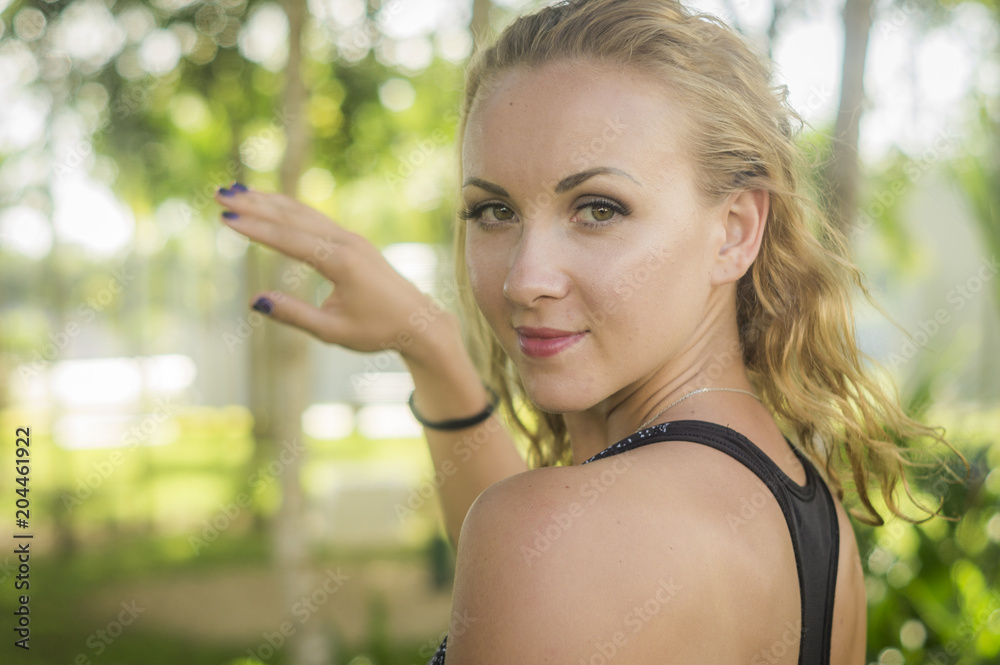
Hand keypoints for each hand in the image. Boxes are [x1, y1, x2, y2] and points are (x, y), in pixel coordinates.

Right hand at [214, 183, 447, 358]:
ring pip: (303, 213)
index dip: (255, 229)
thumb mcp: (332, 331)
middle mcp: (346, 242)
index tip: (225, 217)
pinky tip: (269, 204)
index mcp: (340, 262)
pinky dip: (288, 209)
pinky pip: (314, 218)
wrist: (418, 322)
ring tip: (235, 191)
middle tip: (217, 194)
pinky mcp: (352, 241)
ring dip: (268, 201)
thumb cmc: (377, 331)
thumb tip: (255, 301)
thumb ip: (294, 315)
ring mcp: (350, 238)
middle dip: (253, 205)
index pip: (289, 240)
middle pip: (292, 217)